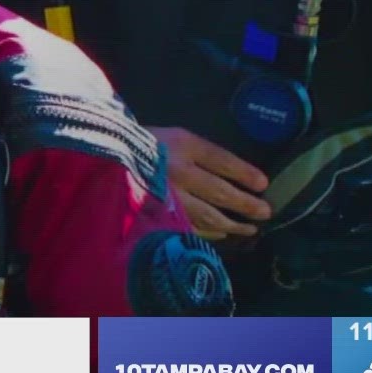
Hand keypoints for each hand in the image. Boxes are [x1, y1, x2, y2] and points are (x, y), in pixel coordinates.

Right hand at [152, 127, 271, 239]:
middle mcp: (177, 173)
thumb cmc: (145, 146)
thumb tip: (236, 176)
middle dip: (246, 203)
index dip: (245, 173)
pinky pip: (189, 227)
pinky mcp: (157, 215)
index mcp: (181, 146)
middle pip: (219, 191)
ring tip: (251, 228)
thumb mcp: (175, 138)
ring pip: (207, 215)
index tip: (263, 184)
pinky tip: (222, 234)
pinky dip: (209, 232)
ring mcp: (166, 197)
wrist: (106, 161)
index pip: (222, 161)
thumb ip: (201, 153)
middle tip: (266, 212)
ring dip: (233, 224)